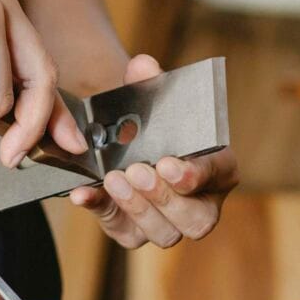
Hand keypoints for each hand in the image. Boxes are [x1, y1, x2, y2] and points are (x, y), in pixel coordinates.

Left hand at [69, 54, 238, 248]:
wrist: (122, 142)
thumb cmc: (151, 124)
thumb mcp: (151, 101)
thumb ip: (148, 84)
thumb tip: (142, 65)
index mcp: (218, 169)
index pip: (218, 175)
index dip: (196, 174)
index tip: (170, 164)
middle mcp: (199, 204)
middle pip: (196, 219)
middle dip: (165, 197)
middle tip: (139, 171)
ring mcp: (167, 224)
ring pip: (164, 233)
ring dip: (137, 207)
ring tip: (114, 178)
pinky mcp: (132, 231)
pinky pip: (119, 228)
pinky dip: (99, 209)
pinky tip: (82, 193)